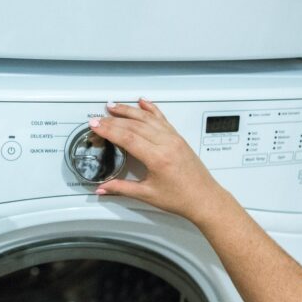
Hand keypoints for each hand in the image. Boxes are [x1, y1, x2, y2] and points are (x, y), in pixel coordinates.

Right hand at [90, 98, 230, 223]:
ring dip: (129, 110)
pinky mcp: (178, 138)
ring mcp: (174, 138)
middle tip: (99, 119)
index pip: (128, 137)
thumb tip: (104, 188)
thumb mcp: (147, 194)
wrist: (204, 199)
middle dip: (113, 120)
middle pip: (135, 125)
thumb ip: (122, 188)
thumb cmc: (182, 198)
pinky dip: (151, 109)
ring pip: (148, 118)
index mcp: (158, 158)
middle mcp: (167, 144)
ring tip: (114, 106)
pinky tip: (143, 102)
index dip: (109, 130)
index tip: (96, 125)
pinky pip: (162, 118)